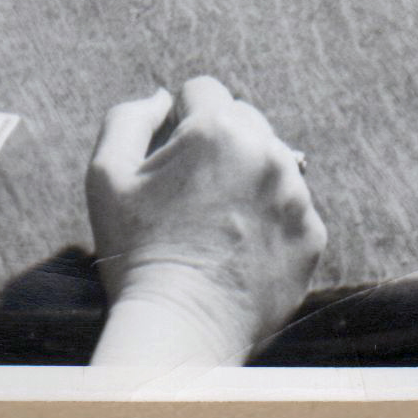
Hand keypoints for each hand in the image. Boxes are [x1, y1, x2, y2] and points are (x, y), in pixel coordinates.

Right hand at [86, 75, 325, 365]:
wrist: (179, 328)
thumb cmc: (135, 251)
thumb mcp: (106, 175)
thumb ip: (129, 118)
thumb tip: (163, 97)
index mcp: (218, 130)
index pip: (202, 90)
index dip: (178, 121)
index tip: (168, 159)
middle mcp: (268, 153)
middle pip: (244, 120)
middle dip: (217, 144)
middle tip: (190, 194)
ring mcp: (297, 196)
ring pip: (271, 163)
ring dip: (246, 179)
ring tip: (215, 224)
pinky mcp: (311, 235)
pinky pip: (290, 207)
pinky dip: (268, 219)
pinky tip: (237, 249)